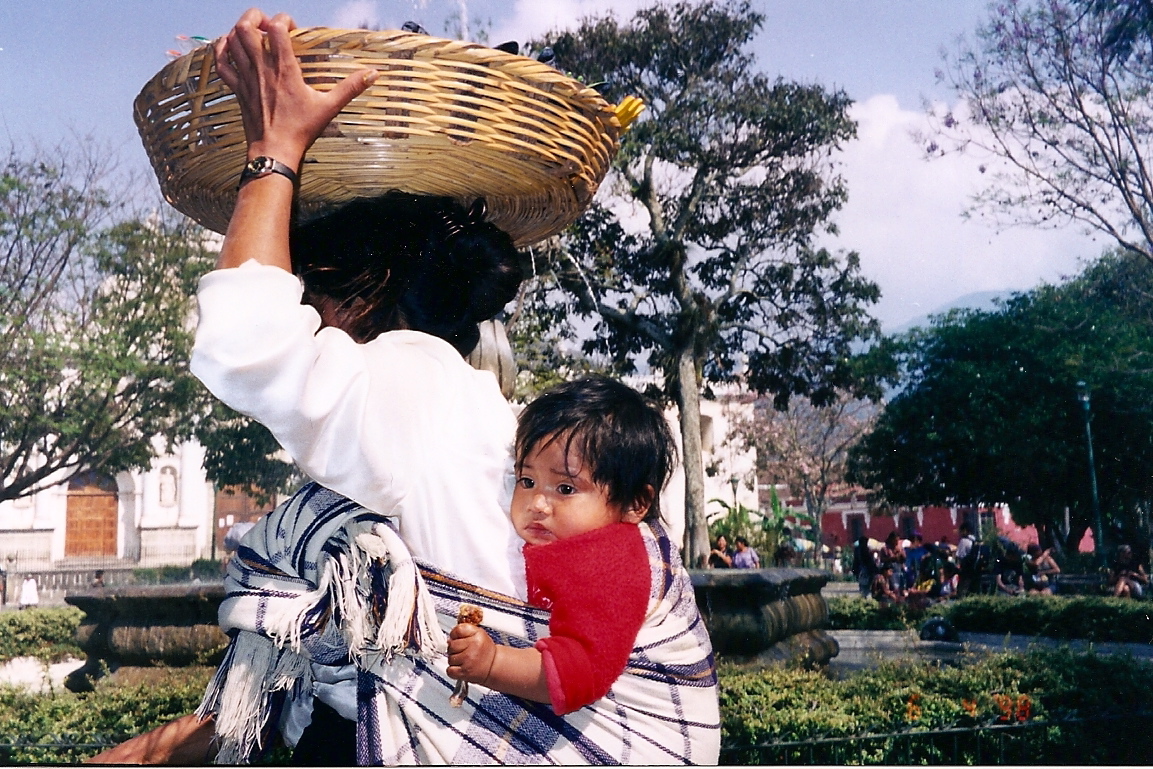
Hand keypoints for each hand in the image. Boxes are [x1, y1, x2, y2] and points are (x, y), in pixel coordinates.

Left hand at [213, 9, 377, 167]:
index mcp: (285, 70)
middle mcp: (262, 69)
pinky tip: (229, 44)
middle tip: (266, 23)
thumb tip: (373, 74)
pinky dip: (222, 49)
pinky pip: (222, 63)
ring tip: (253, 32)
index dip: (282, 20)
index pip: (276, 29)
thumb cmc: (301, 130)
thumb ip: (351, 87)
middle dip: (255, 17)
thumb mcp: (329, 107)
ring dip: (240, 29)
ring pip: (232, 41)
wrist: (275, 151)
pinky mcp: (238, 88)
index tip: (292, 29)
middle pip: (246, 28)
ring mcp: (246, 78)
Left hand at [447, 622, 496, 684]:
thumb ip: (464, 631)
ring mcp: (468, 660)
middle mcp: (473, 647)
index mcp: (477, 635)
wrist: (494, 665)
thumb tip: (449, 638)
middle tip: (462, 650)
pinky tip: (460, 667)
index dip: (455, 635)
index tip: (458, 638)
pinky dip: (453, 671)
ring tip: (464, 659)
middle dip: (454, 648)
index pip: (457, 630)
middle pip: (451, 645)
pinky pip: (450, 670)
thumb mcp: (479, 634)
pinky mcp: (465, 672)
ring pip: (450, 658)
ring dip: (454, 660)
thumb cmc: (485, 650)